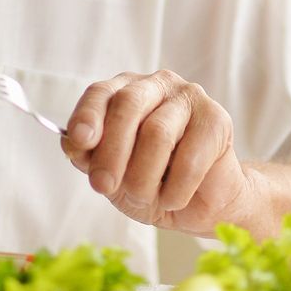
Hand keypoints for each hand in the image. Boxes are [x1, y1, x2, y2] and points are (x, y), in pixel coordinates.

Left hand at [61, 71, 262, 236]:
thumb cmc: (151, 182)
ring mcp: (189, 97)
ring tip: (142, 197)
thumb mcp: (111, 174)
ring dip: (143, 177)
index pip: (100, 93)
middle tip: (103, 186)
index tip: (81, 140)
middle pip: (128, 105)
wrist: (197, 205)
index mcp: (124, 91)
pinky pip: (190, 158)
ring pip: (157, 133)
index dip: (88, 115)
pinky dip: (175, 189)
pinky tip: (172, 199)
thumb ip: (90, 155)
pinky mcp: (216, 119)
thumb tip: (75, 143)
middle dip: (112, 151)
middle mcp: (156, 85)